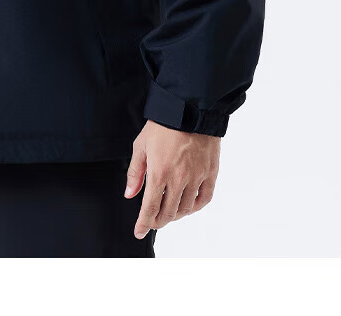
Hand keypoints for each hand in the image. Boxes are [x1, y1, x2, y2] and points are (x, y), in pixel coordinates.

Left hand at [124, 120, 220, 239]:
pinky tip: (188, 205)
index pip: (150, 209)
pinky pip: (204, 199)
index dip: (144, 224)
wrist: (190, 109)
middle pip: (168, 213)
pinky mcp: (210, 173)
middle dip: (158, 221)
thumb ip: (135, 173)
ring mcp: (196, 177)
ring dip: (175, 214)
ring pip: (186, 209)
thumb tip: (130, 194)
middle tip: (152, 220)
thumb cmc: (163, 126)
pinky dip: (195, 206)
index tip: (139, 232)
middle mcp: (179, 179)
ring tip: (168, 210)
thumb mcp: (141, 146)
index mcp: (159, 173)